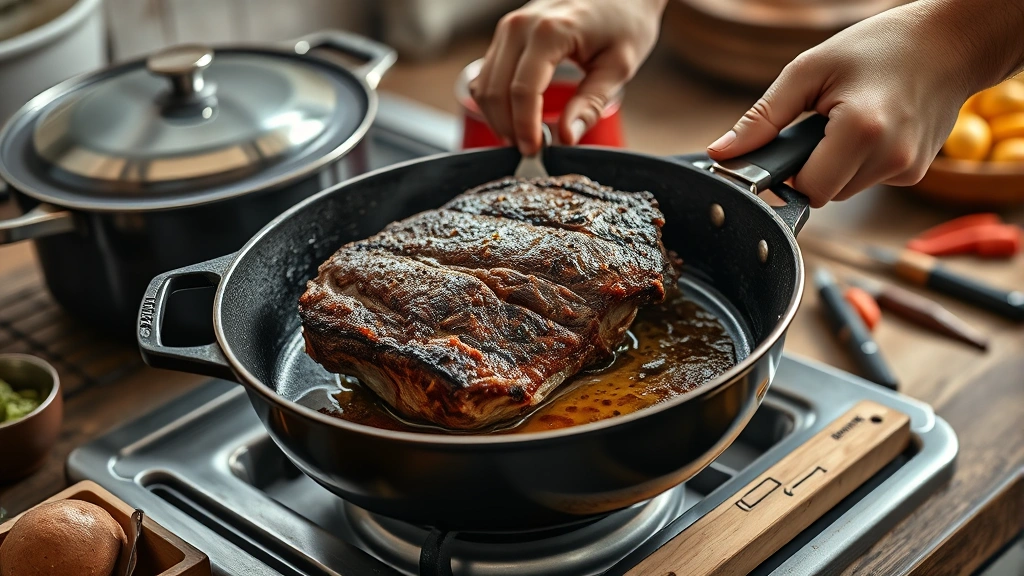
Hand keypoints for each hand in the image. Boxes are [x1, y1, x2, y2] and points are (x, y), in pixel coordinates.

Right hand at [470, 0, 667, 154]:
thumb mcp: (619, 66)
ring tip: (525, 137)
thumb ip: (591, 104)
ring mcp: (508, 27)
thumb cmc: (625, 22)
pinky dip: (496, 101)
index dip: (525, 127)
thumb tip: (567, 138)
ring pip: (484, 85)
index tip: (535, 152)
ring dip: (498, 117)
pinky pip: (487, 74)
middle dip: (508, 128)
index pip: (523, 91)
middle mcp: (520, 25)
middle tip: (531, 151)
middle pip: (495, 91)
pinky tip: (517, 117)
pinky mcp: (506, 33)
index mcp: (551, 31)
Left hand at [706, 1, 1023, 206]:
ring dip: (835, 165)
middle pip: (824, 193)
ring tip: (848, 121)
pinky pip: (868, 181)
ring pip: (845, 190)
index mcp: (861, 131)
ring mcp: (909, 169)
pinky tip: (872, 129)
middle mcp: (891, 157)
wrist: (951, 42)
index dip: (788, 173)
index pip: (806, 189)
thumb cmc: (879, 47)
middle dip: (810, 167)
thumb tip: (721, 154)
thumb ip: (762, 118)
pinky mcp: (916, 173)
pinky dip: (860, 162)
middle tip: (819, 125)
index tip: (784, 148)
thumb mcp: (809, 70)